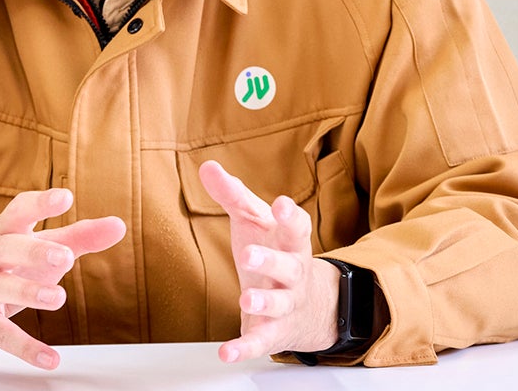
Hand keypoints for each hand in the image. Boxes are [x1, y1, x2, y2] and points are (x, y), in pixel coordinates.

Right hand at [0, 187, 125, 369]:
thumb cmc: (3, 266)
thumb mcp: (37, 248)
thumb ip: (77, 237)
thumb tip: (119, 225)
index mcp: (2, 231)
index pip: (17, 211)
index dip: (40, 204)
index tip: (65, 197)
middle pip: (4, 248)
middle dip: (32, 251)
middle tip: (65, 257)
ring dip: (27, 292)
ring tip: (58, 299)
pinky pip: (0, 334)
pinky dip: (25, 347)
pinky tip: (51, 358)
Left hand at [198, 160, 339, 362]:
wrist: (310, 307)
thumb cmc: (275, 251)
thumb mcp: (256, 221)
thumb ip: (233, 195)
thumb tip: (207, 166)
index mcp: (289, 242)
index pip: (296, 226)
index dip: (290, 216)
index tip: (282, 205)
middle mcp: (293, 273)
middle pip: (288, 267)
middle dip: (270, 261)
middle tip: (248, 255)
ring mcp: (286, 304)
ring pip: (279, 305)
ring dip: (264, 303)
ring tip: (245, 299)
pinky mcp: (274, 332)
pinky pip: (261, 341)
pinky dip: (245, 348)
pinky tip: (226, 352)